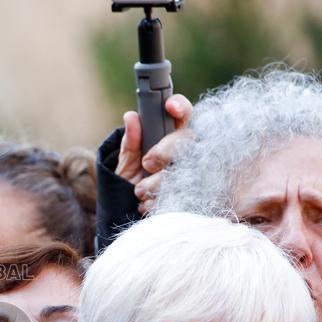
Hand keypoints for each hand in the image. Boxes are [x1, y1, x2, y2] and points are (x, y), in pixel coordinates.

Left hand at [114, 94, 193, 213]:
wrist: (129, 215)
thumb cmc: (130, 185)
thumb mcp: (126, 164)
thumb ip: (130, 143)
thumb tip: (131, 117)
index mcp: (169, 138)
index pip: (182, 115)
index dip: (180, 106)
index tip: (169, 106)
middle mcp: (185, 152)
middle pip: (189, 139)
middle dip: (166, 150)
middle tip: (148, 162)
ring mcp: (193, 172)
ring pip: (188, 168)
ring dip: (159, 181)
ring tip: (140, 191)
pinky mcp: (195, 194)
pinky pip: (186, 192)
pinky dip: (160, 198)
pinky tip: (147, 203)